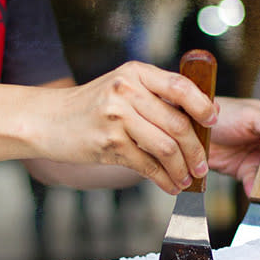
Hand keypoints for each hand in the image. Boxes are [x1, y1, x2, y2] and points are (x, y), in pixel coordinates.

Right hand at [30, 61, 218, 193]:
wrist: (47, 120)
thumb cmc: (90, 108)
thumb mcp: (121, 88)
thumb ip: (152, 97)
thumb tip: (196, 119)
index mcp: (135, 73)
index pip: (180, 87)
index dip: (202, 105)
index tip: (213, 121)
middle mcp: (127, 91)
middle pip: (177, 123)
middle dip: (195, 150)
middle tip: (202, 166)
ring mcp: (117, 117)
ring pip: (166, 147)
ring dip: (182, 169)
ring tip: (186, 179)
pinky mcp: (109, 144)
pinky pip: (147, 165)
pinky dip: (164, 180)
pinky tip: (170, 185)